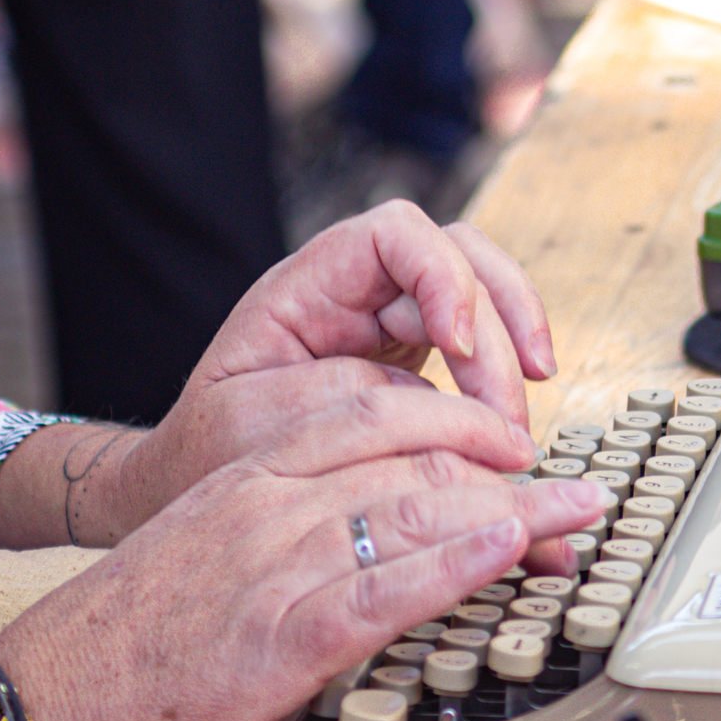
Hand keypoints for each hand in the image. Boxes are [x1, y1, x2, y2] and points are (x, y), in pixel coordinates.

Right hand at [0, 382, 607, 720]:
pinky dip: (457, 564)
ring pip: (416, 509)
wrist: (37, 709)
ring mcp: (276, 566)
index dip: (461, 424)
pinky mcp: (281, 640)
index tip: (513, 447)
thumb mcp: (202, 553)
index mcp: (249, 476)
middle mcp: (269, 504)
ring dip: (515, 512)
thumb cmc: (119, 647)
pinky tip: (504, 552)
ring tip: (573, 518)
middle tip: (572, 488)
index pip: (377, 416)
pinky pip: (387, 587)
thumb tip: (363, 545)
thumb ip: (277, 533)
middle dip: (509, 467)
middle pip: (415, 456)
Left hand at [109, 205, 553, 518]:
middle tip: (506, 417)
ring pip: (483, 293)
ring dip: (515, 347)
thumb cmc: (215, 451)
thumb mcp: (257, 422)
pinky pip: (481, 347)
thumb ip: (338, 401)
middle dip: (497, 328)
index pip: (394, 233)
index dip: (440, 275)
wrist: (198, 487)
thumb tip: (434, 403)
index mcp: (309, 284)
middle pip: (458, 257)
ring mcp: (394, 319)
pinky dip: (507, 379)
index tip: (458, 346)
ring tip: (521, 422)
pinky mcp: (418, 362)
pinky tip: (512, 426)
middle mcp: (360, 288)